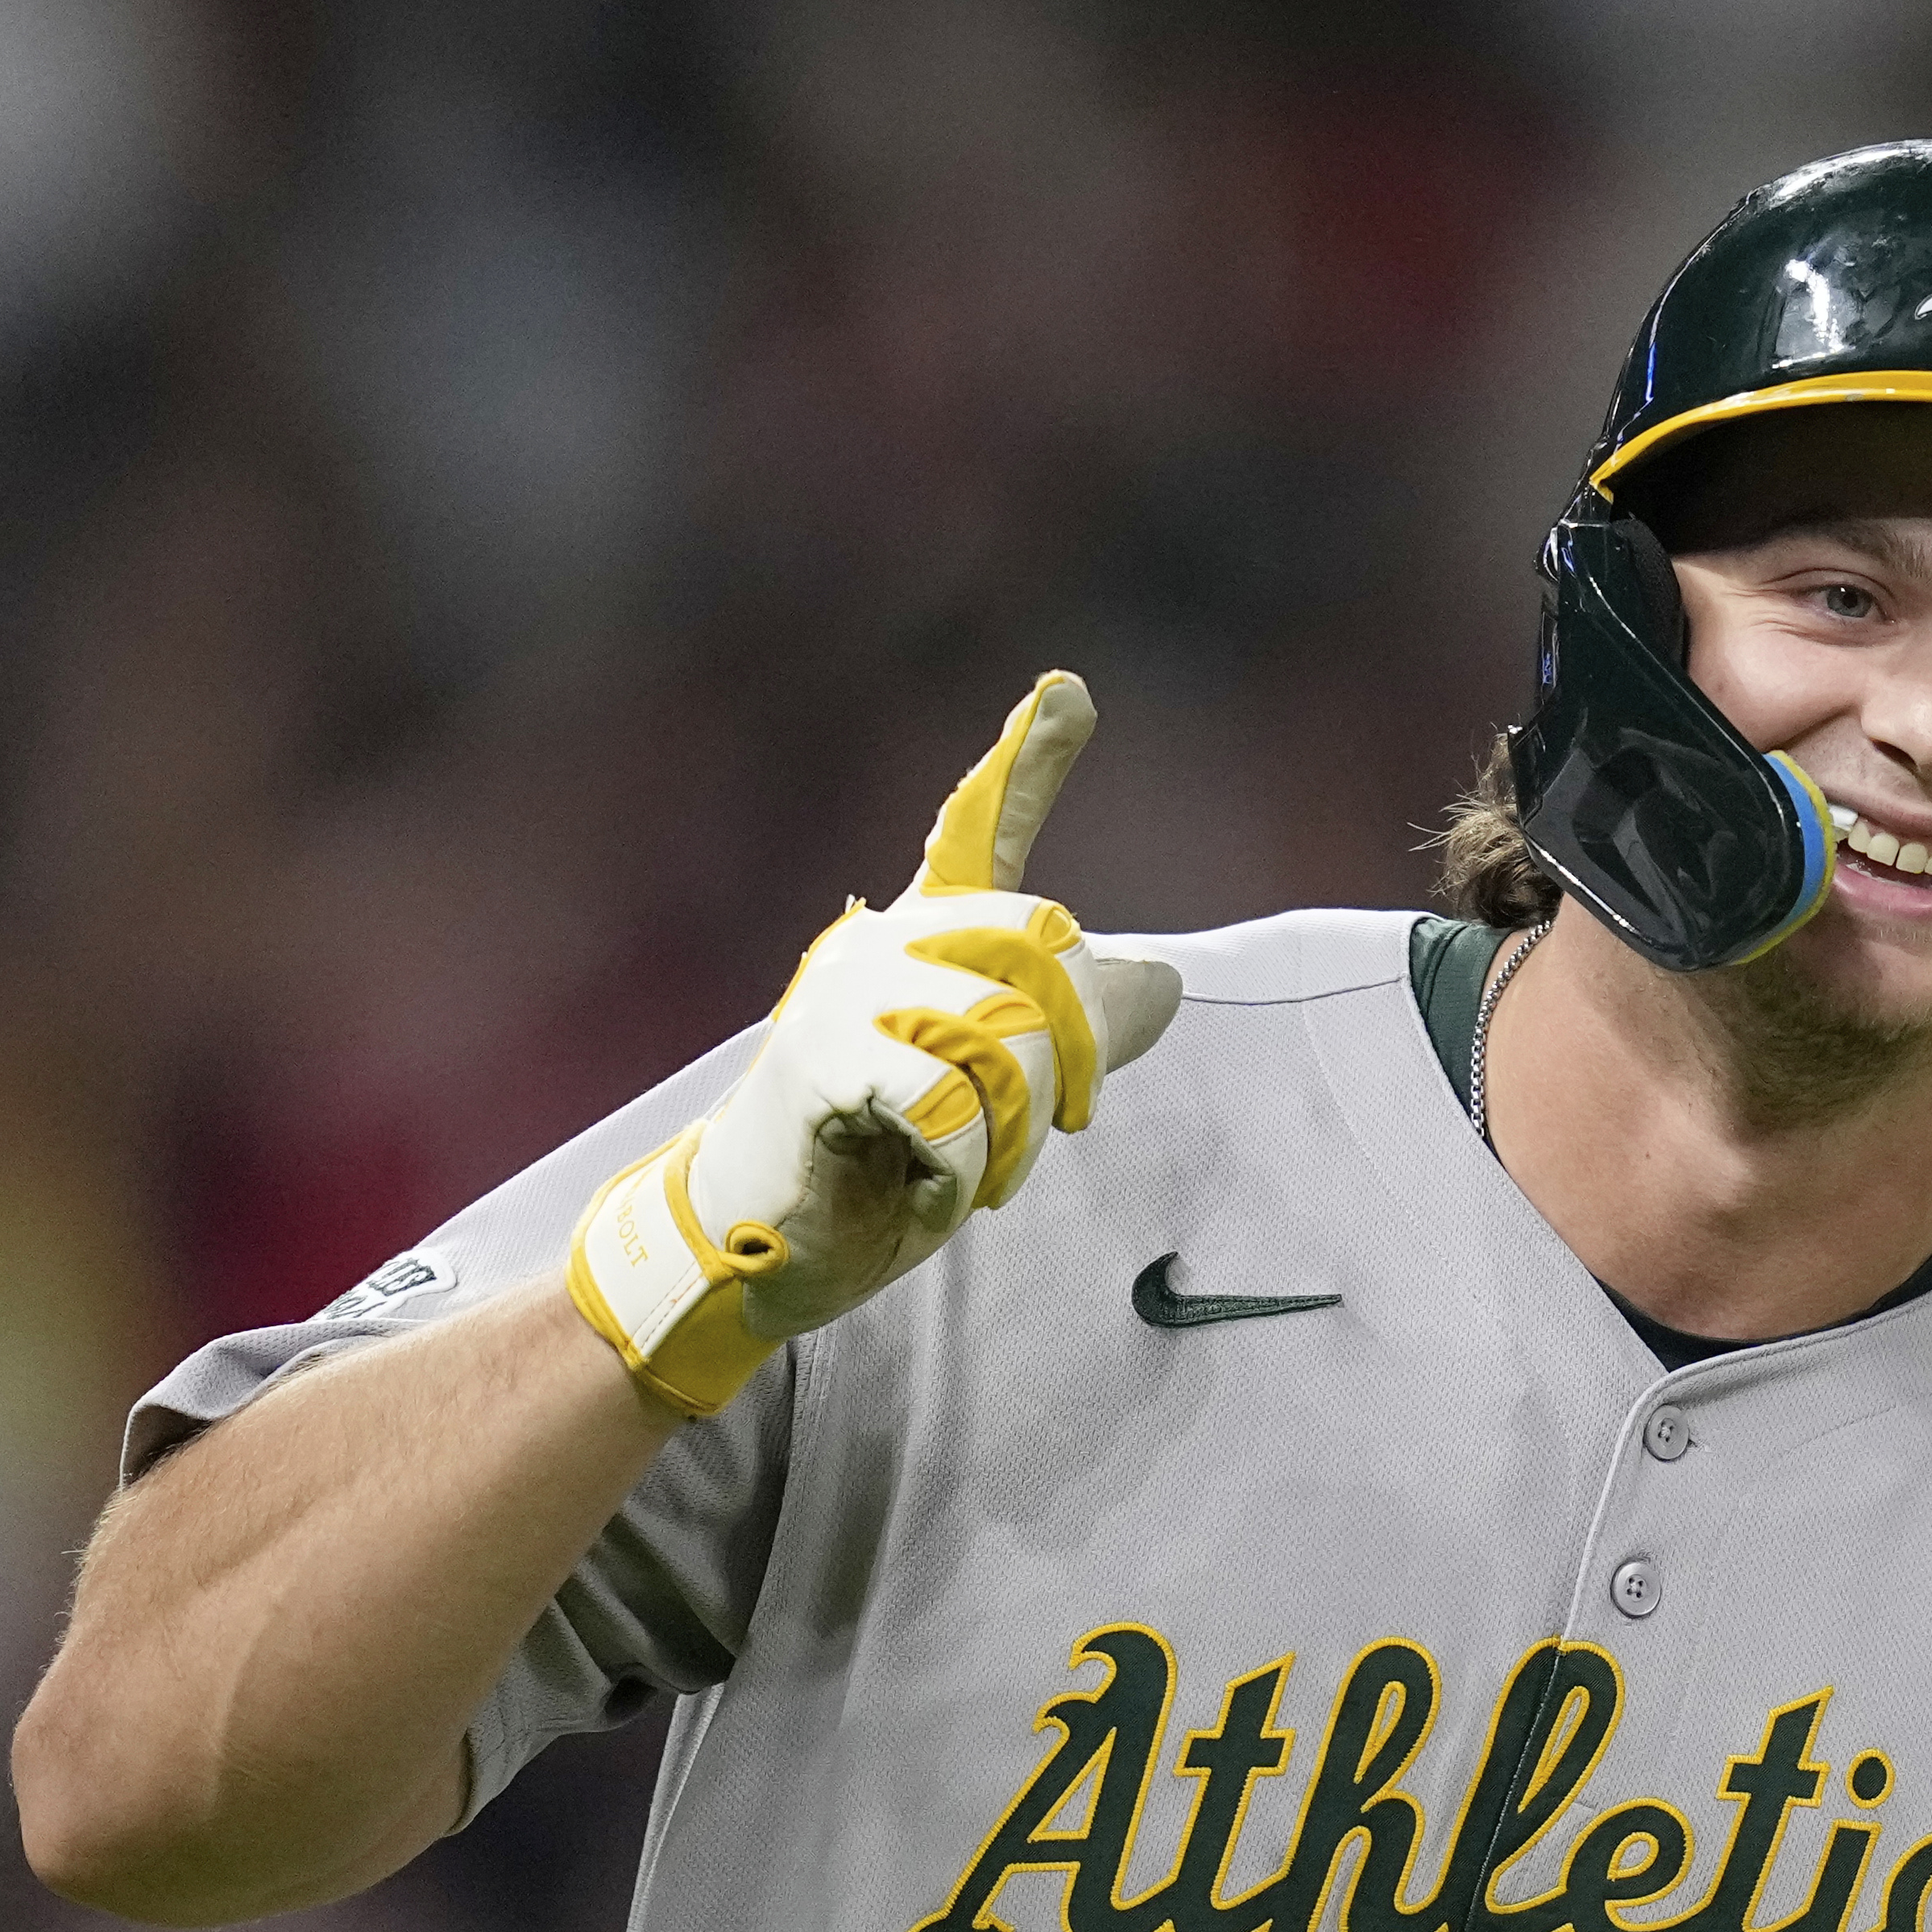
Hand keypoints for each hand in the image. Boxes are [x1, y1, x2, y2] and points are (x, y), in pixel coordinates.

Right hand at [569, 674, 1183, 1414]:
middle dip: (1076, 1052)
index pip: (982, 830)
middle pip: (1044, 947)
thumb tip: (1169, 982)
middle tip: (1061, 1126)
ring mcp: (846, 997)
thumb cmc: (879, 1160)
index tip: (1068, 691)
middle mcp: (884, 944)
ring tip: (970, 1171)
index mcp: (925, 938)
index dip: (1030, 762)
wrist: (762, 1240)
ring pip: (1007, 1041)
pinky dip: (962, 1173)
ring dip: (1015, 1138)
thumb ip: (1076, 1032)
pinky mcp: (822, 1064)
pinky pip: (952, 1108)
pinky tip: (923, 1187)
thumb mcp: (1003, 1095)